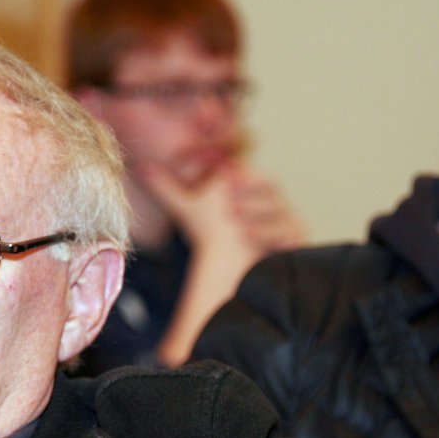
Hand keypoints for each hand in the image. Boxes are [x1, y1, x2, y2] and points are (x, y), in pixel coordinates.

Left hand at [136, 160, 302, 262]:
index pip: (254, 176)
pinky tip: (253, 241)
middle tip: (231, 203)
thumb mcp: (190, 209)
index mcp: (253, 187)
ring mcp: (288, 221)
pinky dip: (272, 237)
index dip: (244, 176)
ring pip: (282, 212)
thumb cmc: (213, 234)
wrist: (234, 269)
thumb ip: (169, 188)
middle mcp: (274, 201)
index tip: (227, 180)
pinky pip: (291, 236)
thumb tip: (142, 167)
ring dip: (260, 217)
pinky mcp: (296, 243)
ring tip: (238, 225)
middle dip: (253, 193)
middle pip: (272, 188)